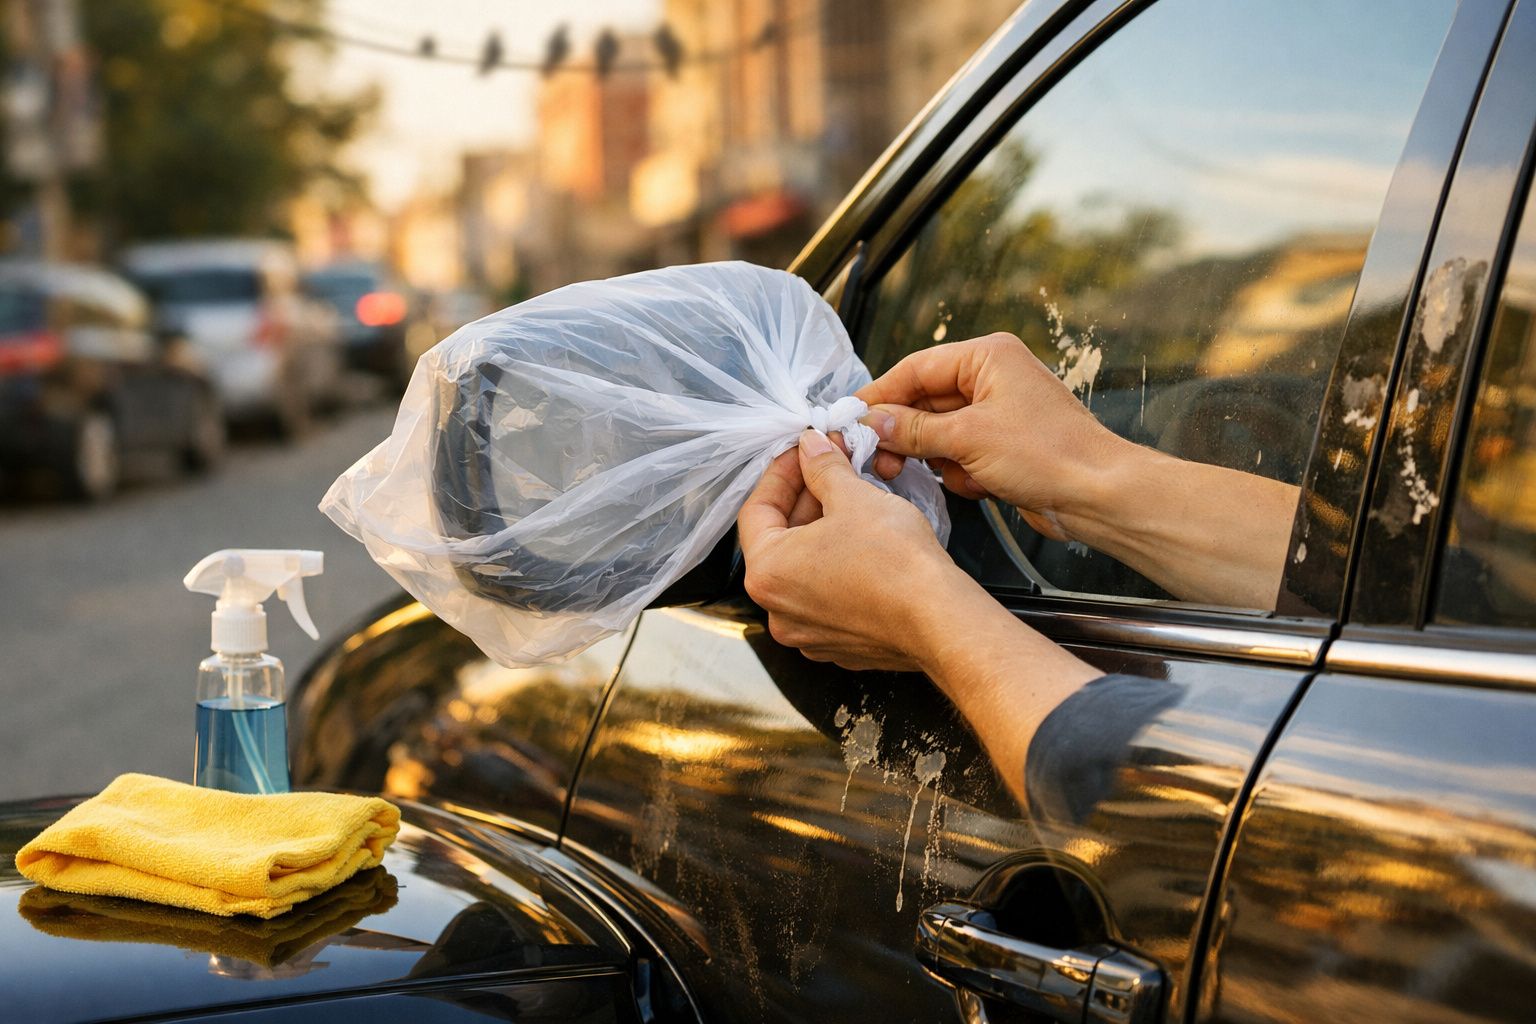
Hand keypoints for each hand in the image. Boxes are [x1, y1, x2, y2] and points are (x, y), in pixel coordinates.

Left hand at [737, 429, 967, 670]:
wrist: (940, 619)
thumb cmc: (896, 563)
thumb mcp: (853, 497)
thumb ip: (823, 468)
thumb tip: (811, 448)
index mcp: (767, 573)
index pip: (757, 509)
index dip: (781, 473)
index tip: (802, 453)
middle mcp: (778, 610)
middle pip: (779, 540)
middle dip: (805, 499)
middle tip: (831, 468)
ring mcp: (807, 632)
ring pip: (804, 569)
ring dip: (821, 532)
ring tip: (849, 500)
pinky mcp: (837, 643)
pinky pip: (826, 595)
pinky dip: (836, 566)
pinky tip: (862, 542)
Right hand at [858, 333, 1298, 607]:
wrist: (1100, 495)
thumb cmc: (1052, 456)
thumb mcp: (969, 439)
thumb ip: (914, 430)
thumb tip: (874, 423)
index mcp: (988, 358)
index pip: (916, 369)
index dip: (880, 395)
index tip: (851, 418)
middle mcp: (993, 380)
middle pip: (925, 401)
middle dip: (907, 434)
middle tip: (881, 459)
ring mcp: (999, 414)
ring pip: (940, 433)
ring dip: (939, 459)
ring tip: (955, 474)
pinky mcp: (1004, 447)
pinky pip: (960, 455)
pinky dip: (962, 472)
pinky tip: (982, 484)